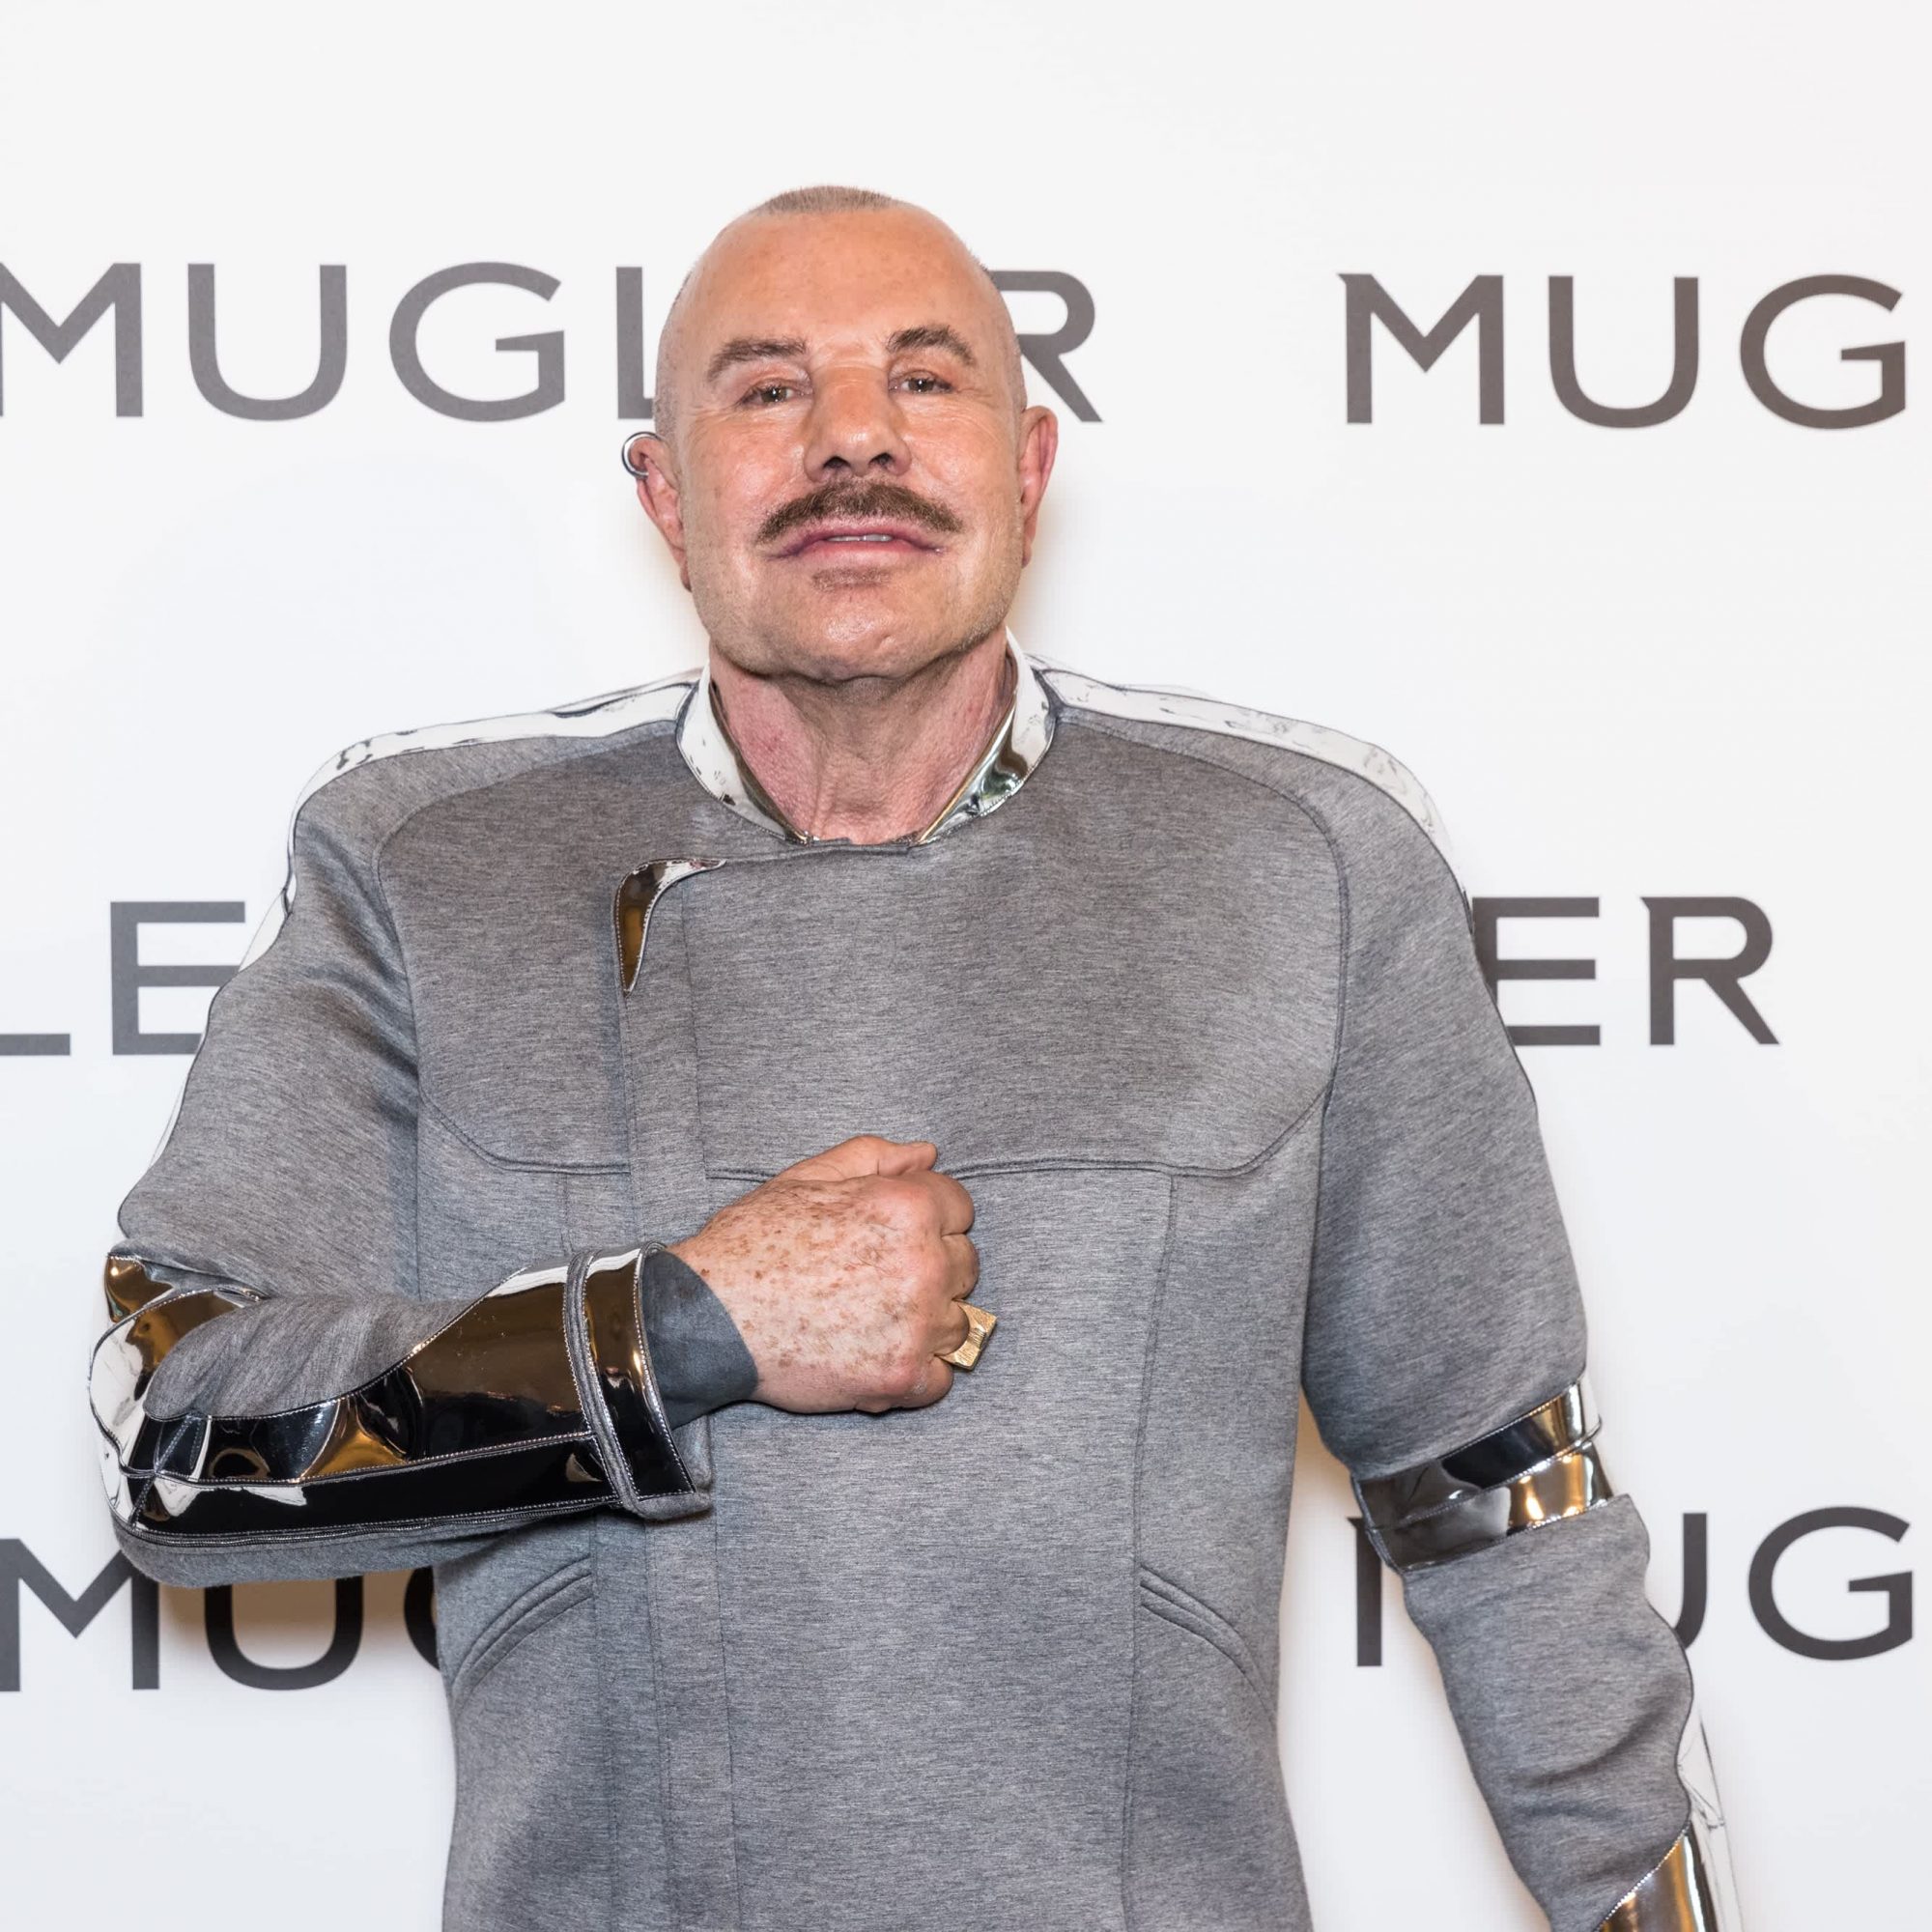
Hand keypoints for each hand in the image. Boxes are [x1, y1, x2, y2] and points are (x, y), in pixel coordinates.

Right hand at [668, 1135, 979, 1414]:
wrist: (706, 1317)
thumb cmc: (752, 1243)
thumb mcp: (808, 1178)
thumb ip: (875, 1158)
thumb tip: (927, 1154)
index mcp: (907, 1208)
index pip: (960, 1207)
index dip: (926, 1217)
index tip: (893, 1235)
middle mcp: (923, 1264)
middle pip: (966, 1265)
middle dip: (932, 1267)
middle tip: (878, 1278)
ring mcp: (915, 1325)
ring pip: (958, 1322)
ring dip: (927, 1321)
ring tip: (874, 1318)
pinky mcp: (900, 1376)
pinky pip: (941, 1377)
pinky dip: (916, 1372)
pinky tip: (877, 1354)